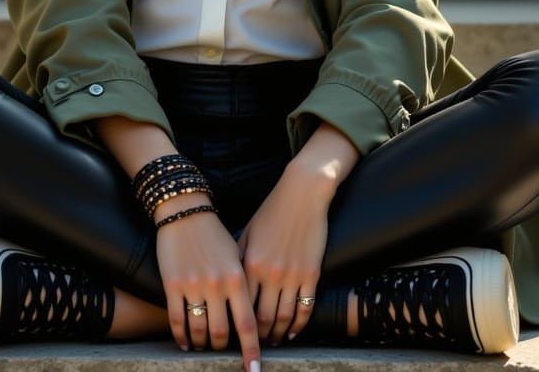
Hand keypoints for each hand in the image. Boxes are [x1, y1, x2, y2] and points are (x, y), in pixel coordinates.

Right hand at [154, 190, 261, 371]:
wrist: (185, 210)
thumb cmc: (214, 232)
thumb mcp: (237, 253)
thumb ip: (244, 282)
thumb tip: (253, 312)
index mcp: (237, 277)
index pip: (248, 323)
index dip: (252, 350)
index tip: (255, 370)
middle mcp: (217, 285)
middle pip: (222, 333)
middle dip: (223, 348)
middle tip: (223, 352)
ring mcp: (193, 286)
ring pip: (199, 330)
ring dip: (202, 344)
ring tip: (204, 347)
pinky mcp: (172, 285)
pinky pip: (177, 321)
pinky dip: (181, 337)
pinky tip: (185, 344)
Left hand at [235, 164, 331, 344]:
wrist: (303, 193)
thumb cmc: (272, 210)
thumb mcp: (248, 232)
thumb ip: (237, 257)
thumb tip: (226, 281)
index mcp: (249, 263)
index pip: (240, 305)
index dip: (237, 324)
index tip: (233, 333)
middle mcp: (270, 272)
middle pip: (261, 318)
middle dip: (257, 337)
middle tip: (254, 345)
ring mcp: (292, 274)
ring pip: (283, 318)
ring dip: (276, 334)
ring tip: (271, 341)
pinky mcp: (311, 273)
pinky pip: (305, 308)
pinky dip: (298, 325)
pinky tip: (292, 332)